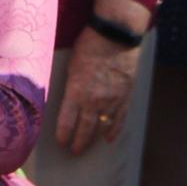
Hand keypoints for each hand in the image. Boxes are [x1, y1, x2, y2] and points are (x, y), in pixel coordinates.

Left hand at [53, 27, 140, 155]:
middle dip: (78, 143)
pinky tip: (109, 139)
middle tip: (74, 151)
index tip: (61, 142)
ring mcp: (112, 100)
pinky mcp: (125, 96)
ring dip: (94, 139)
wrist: (116, 34)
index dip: (63, 135)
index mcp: (76, 92)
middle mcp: (94, 100)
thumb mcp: (71, 64)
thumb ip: (69, 85)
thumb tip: (64, 98)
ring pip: (102, 127)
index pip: (66, 122)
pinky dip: (114, 130)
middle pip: (85, 130)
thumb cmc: (89, 45)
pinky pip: (119, 119)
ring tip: (88, 146)